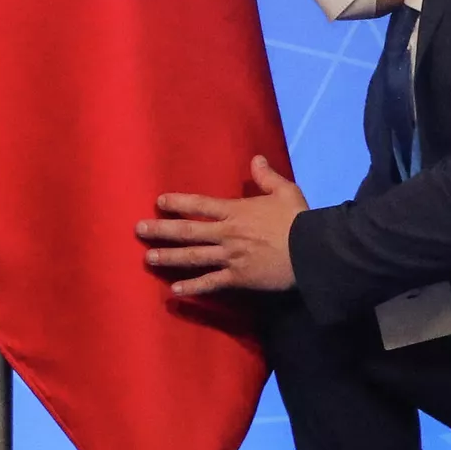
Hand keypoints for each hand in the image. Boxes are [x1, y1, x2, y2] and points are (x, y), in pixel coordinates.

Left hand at [136, 155, 307, 296]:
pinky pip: (211, 283)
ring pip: (193, 257)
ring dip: (169, 257)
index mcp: (236, 211)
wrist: (312, 252)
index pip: (200, 205)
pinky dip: (193, 287)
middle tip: (138, 230)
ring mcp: (230, 257)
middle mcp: (227, 233)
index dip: (178, 203)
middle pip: (188, 231)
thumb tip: (256, 159)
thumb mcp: (286, 192)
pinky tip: (175, 290)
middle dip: (161, 230)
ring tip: (149, 258)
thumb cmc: (299, 220)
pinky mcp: (238, 278)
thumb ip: (267, 177)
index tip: (159, 202)